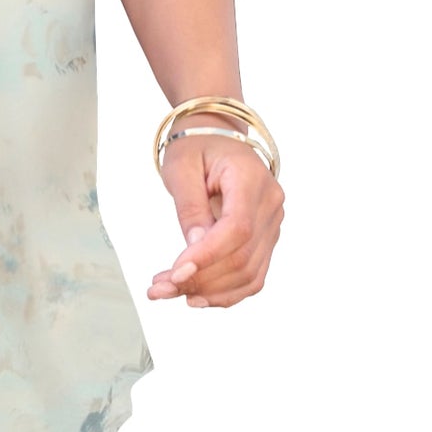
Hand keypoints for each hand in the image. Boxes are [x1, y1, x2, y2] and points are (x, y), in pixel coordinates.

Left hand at [147, 134, 284, 307]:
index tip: (175, 273)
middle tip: (159, 289)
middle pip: (243, 257)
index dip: (208, 256)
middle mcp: (270, 203)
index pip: (237, 228)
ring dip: (209, 291)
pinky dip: (226, 292)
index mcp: (250, 179)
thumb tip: (193, 250)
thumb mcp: (181, 169)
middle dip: (200, 279)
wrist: (215, 135)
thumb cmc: (195, 147)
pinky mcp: (266, 238)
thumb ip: (189, 208)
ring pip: (250, 272)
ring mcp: (272, 223)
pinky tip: (196, 296)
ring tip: (168, 292)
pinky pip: (253, 274)